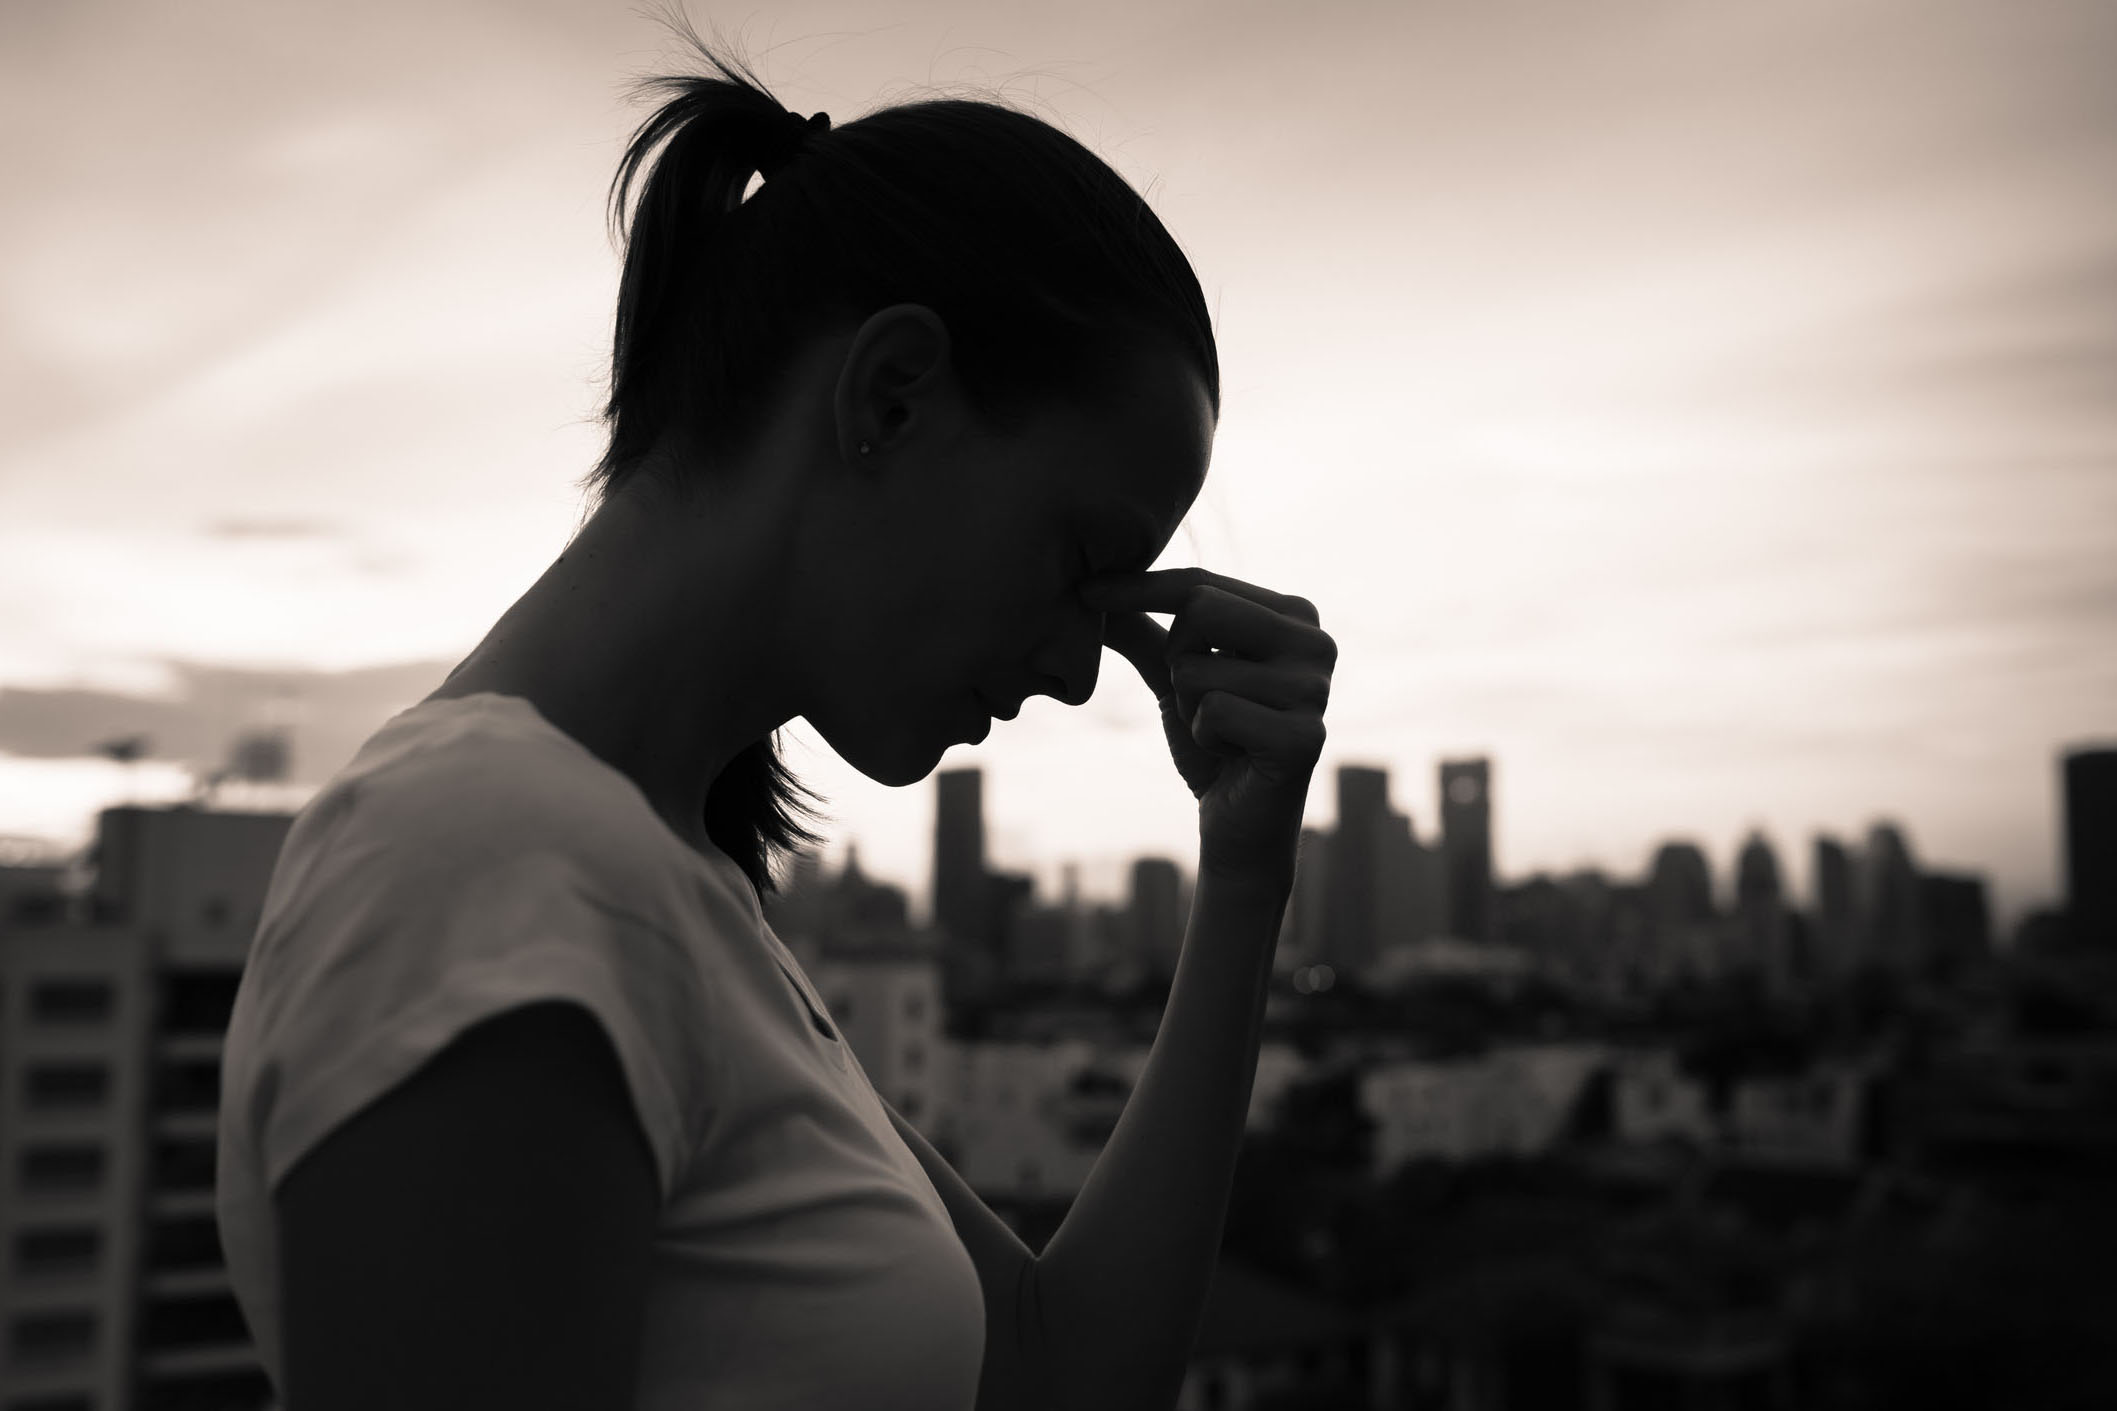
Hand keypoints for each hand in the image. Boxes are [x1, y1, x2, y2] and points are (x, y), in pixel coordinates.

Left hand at [1079, 568, 1334, 885]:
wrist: (1240, 823)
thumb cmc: (1214, 741)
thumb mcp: (1175, 676)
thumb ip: (1143, 629)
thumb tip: (1087, 587)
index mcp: (1294, 615)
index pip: (1202, 583)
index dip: (1138, 587)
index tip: (1086, 590)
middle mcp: (1315, 642)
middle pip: (1200, 609)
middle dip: (1175, 659)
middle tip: (1200, 699)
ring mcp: (1316, 689)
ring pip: (1196, 669)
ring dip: (1190, 709)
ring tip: (1225, 733)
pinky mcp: (1305, 737)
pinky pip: (1212, 713)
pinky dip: (1205, 739)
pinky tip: (1235, 755)